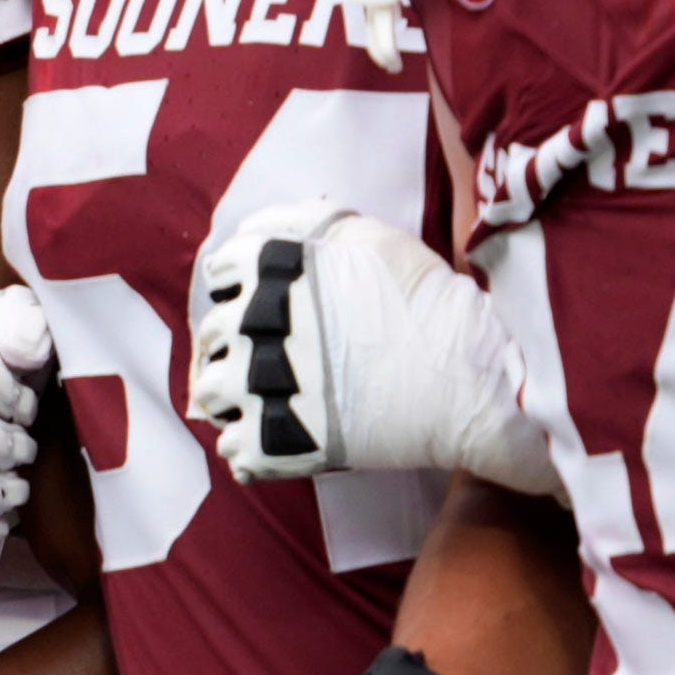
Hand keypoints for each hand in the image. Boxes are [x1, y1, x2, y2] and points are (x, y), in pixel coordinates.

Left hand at [185, 204, 554, 491]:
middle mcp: (250, 324)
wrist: (464, 375)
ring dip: (232, 395)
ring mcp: (258, 385)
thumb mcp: (369, 237)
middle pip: (210, 335)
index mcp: (268, 269)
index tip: (263, 303)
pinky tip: (280, 435)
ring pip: (209, 393)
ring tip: (268, 398)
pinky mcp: (275, 439)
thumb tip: (271, 227)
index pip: (220, 273)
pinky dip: (251, 445)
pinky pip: (234, 448)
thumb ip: (310, 227)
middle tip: (271, 355)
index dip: (240, 289)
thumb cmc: (425, 302)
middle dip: (235, 343)